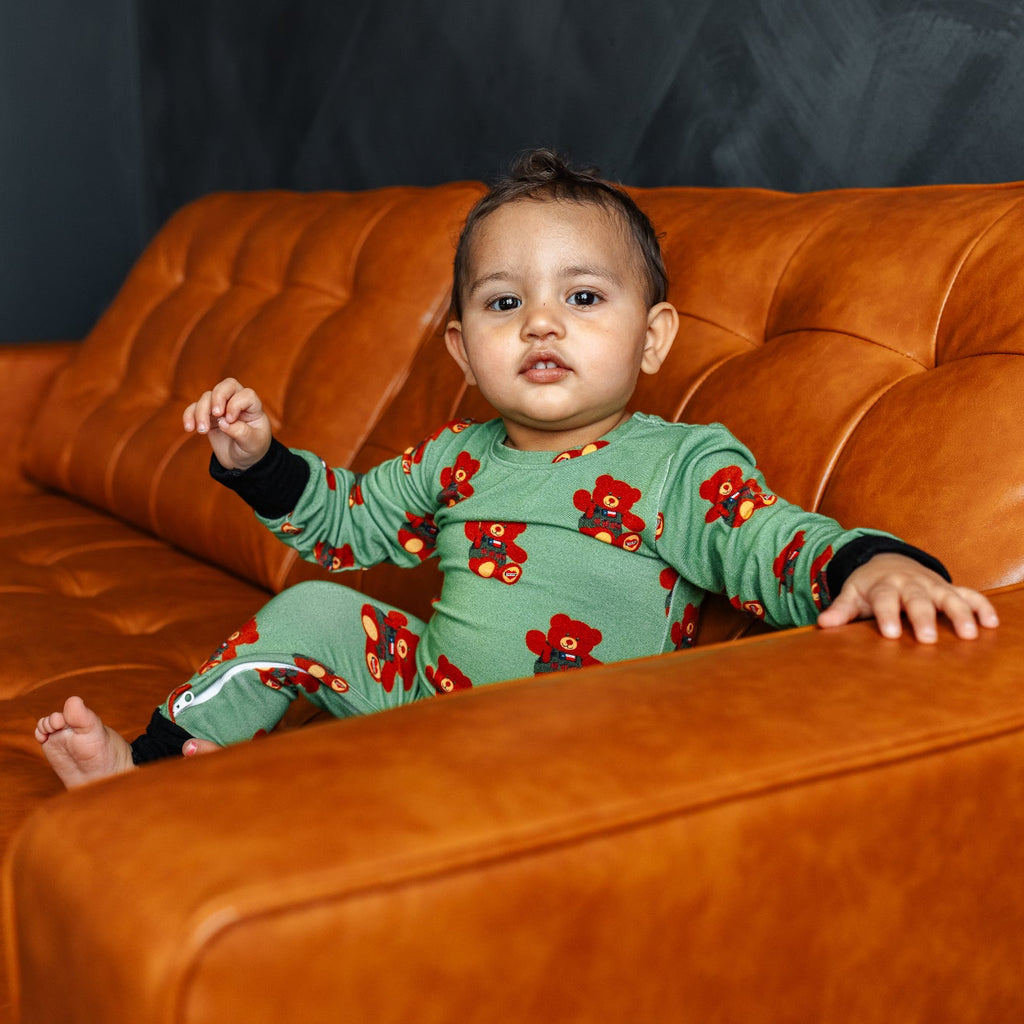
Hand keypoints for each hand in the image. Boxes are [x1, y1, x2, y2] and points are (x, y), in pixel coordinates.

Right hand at [182, 378, 271, 470]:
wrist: (241, 460)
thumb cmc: (252, 449)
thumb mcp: (253, 444)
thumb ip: (241, 432)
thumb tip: (223, 422)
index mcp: (253, 407)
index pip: (246, 394)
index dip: (236, 404)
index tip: (231, 420)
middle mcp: (237, 402)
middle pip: (226, 386)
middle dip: (218, 397)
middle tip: (216, 414)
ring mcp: (221, 407)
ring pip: (207, 397)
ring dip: (201, 412)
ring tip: (202, 430)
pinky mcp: (207, 416)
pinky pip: (194, 408)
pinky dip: (189, 415)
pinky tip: (189, 428)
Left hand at [817, 553, 999, 642]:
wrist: (886, 562)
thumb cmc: (869, 586)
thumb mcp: (852, 595)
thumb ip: (840, 611)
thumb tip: (822, 625)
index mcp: (884, 587)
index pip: (884, 601)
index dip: (886, 616)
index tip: (890, 634)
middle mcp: (910, 584)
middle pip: (917, 599)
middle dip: (923, 617)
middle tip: (927, 639)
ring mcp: (932, 586)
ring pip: (948, 597)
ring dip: (960, 614)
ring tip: (969, 635)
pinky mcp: (949, 588)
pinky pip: (969, 595)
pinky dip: (980, 607)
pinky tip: (991, 624)